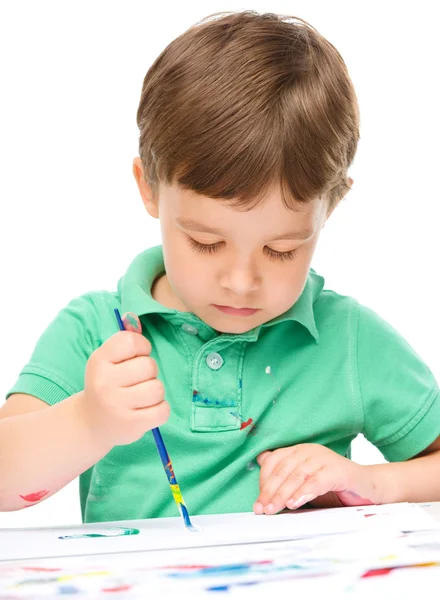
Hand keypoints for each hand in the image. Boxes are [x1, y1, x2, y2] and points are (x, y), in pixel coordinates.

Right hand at [79, 312, 169, 446]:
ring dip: (155, 393)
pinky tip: (146, 411)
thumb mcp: (107, 360)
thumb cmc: (107, 385)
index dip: (142, 347)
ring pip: (158, 388)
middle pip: (149, 366)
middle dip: (149, 373)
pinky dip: (160, 410)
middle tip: (136, 382)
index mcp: (99, 361)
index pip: (132, 341)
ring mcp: (116, 405)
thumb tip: (134, 317)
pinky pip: (163, 410)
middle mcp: (104, 382)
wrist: (90, 423)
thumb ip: (124, 340)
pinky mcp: (130, 425)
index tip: (135, 358)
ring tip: (140, 398)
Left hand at [254, 443, 378, 514]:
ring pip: (297, 475)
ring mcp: (324, 458)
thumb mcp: (304, 485)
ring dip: (283, 493)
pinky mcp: (339, 470)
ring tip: (274, 509)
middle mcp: (309, 451)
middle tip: (262, 509)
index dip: (263, 481)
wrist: (368, 489)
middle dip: (270, 491)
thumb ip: (286, 481)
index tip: (258, 502)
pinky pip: (317, 481)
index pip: (274, 461)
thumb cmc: (333, 488)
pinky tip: (295, 503)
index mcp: (299, 451)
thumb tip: (260, 478)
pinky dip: (304, 492)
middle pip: (283, 469)